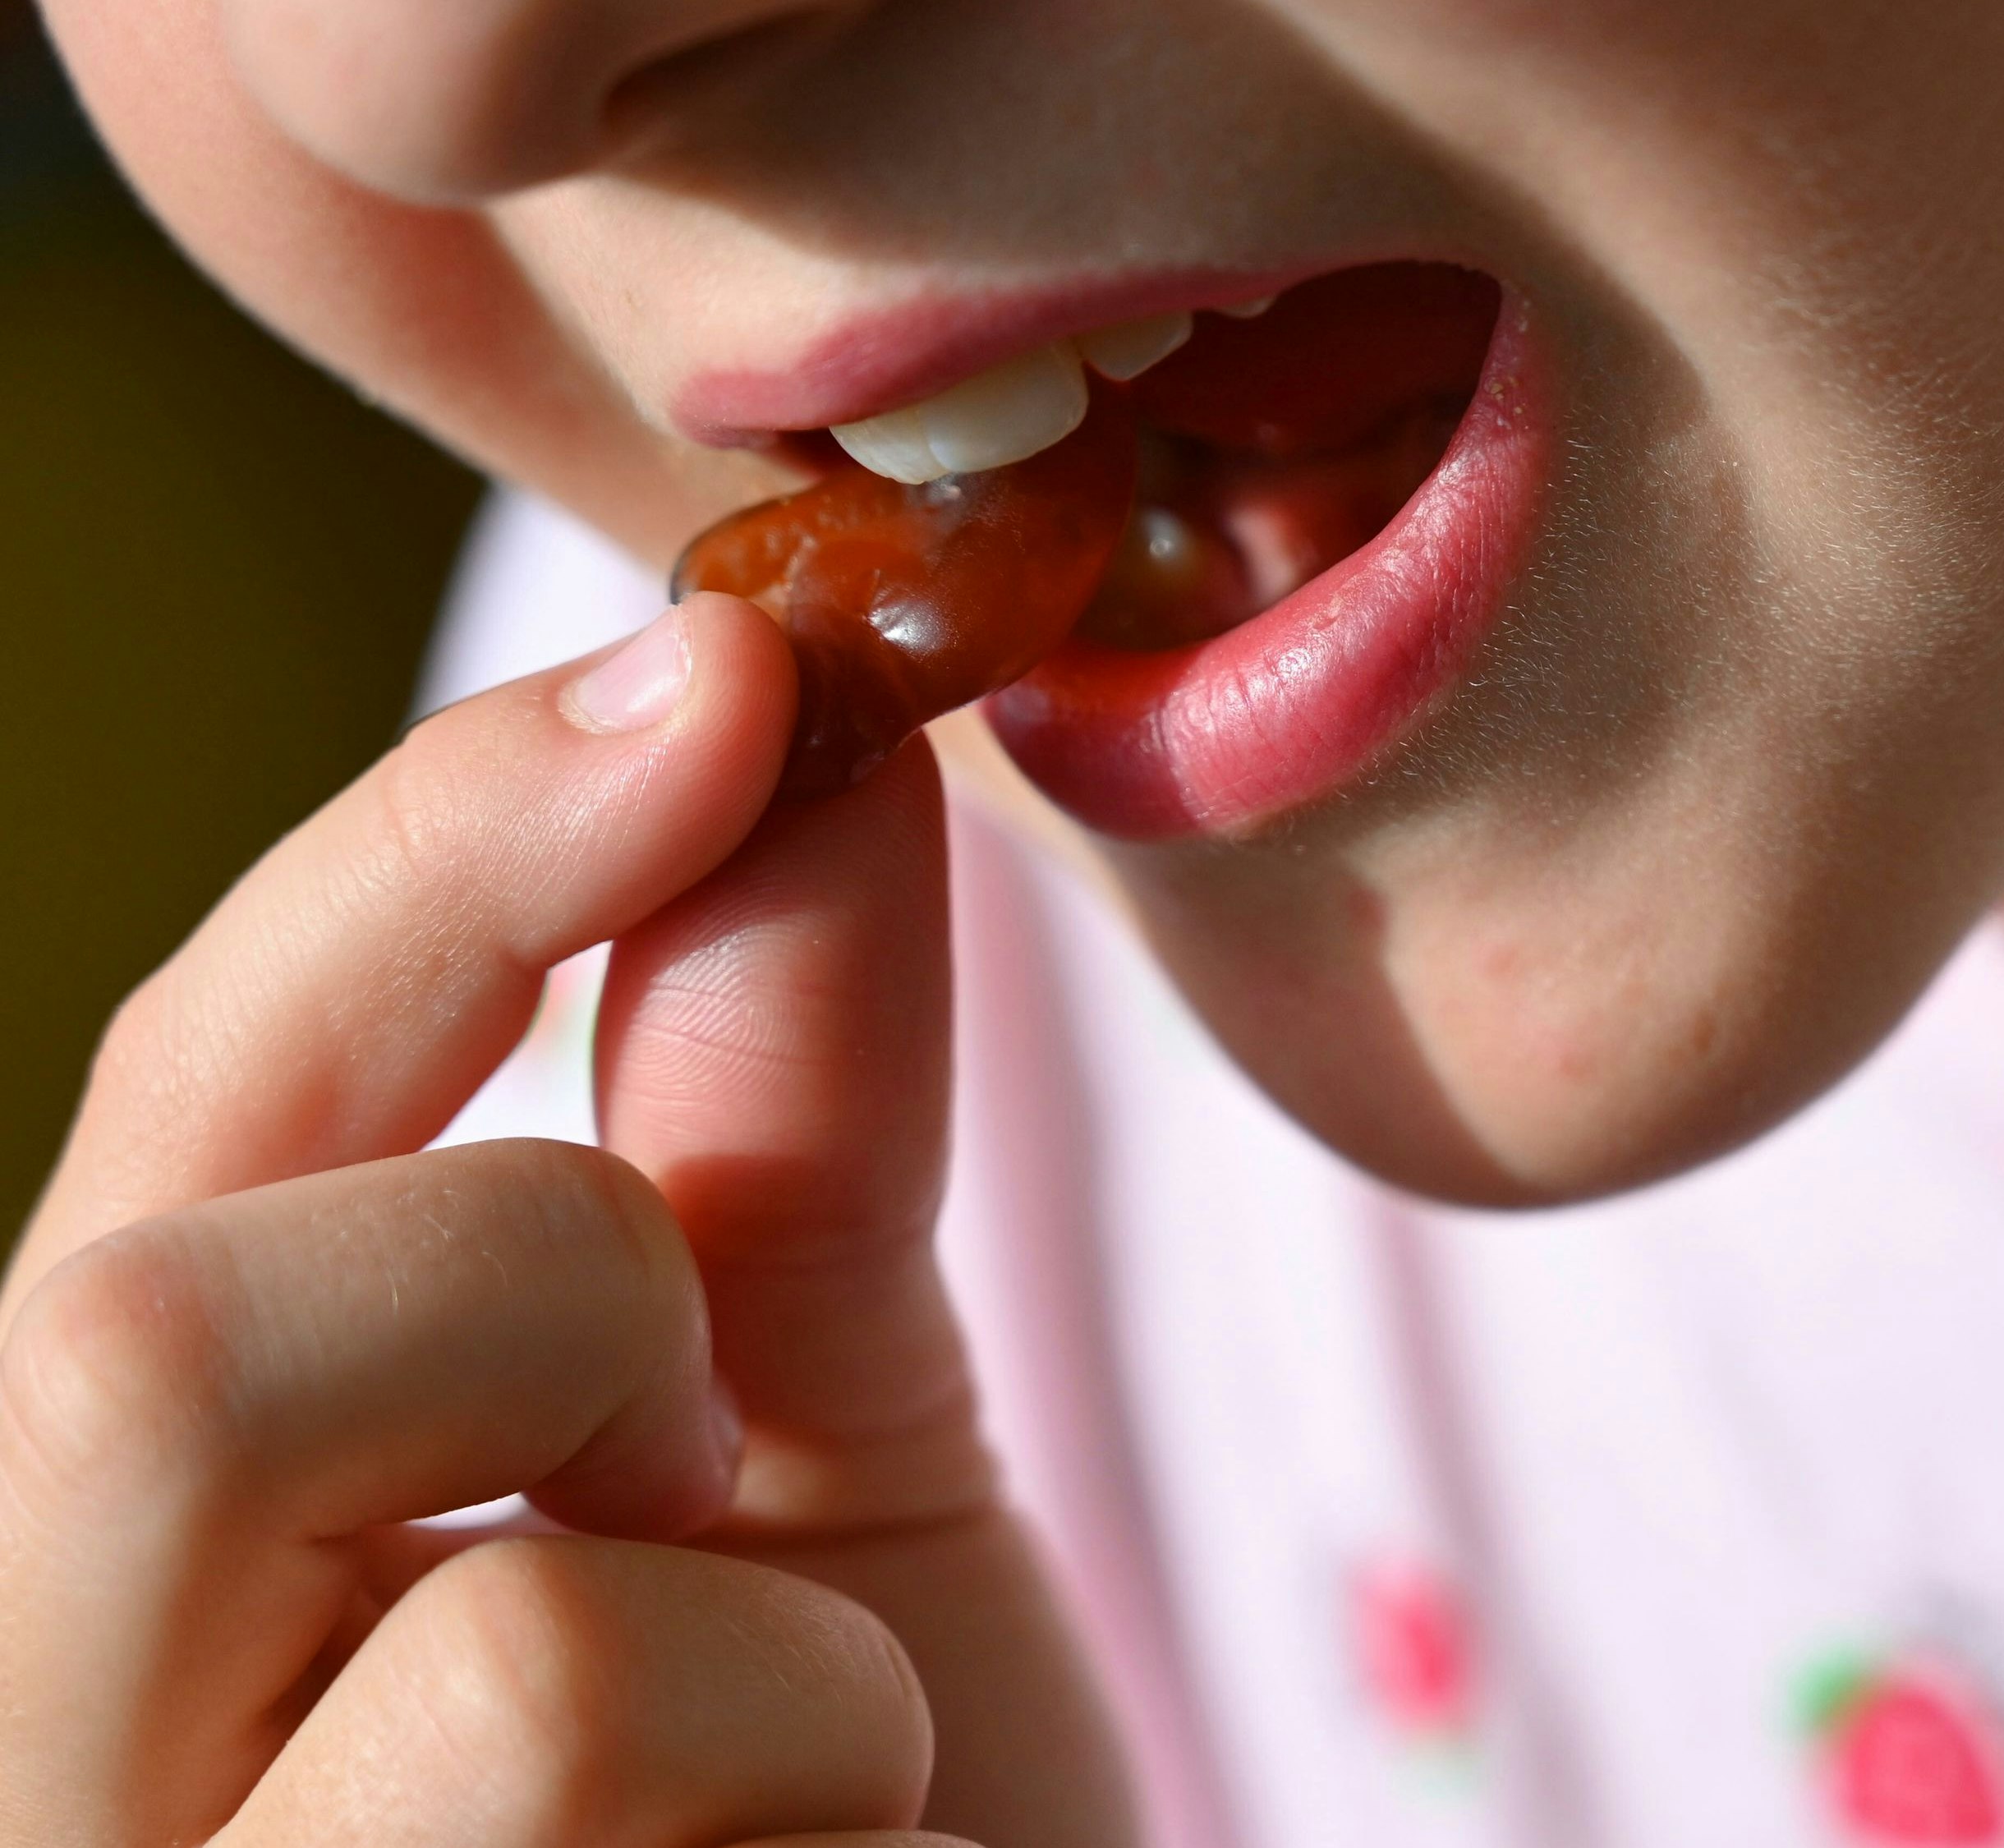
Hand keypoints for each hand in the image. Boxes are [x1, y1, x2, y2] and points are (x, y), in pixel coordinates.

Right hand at [0, 594, 1129, 1846]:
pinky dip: (837, 1840)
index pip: (152, 1147)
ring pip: (490, 1651)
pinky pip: (651, 1843)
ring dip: (765, 1659)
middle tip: (714, 1430)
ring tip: (804, 1788)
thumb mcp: (825, 1469)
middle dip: (550, 1290)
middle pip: (137, 1356)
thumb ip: (772, 1126)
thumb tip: (791, 724)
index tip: (729, 664)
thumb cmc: (878, 1829)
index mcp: (103, 1562)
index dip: (419, 867)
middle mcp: (31, 1761)